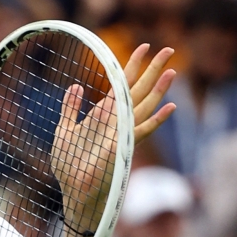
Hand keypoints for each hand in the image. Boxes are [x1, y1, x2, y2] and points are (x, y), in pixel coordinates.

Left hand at [49, 45, 175, 230]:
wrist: (72, 190)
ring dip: (159, 89)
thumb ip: (71, 108)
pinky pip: (143, 131)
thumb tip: (77, 85)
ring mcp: (122, 134)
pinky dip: (157, 120)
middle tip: (168, 49)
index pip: (122, 84)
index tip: (144, 47)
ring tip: (171, 71)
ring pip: (144, 106)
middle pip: (139, 91)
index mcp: (105, 115)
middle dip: (153, 70)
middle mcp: (118, 122)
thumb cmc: (69, 164)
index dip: (132, 66)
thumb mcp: (64, 130)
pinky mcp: (123, 148)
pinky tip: (170, 107)